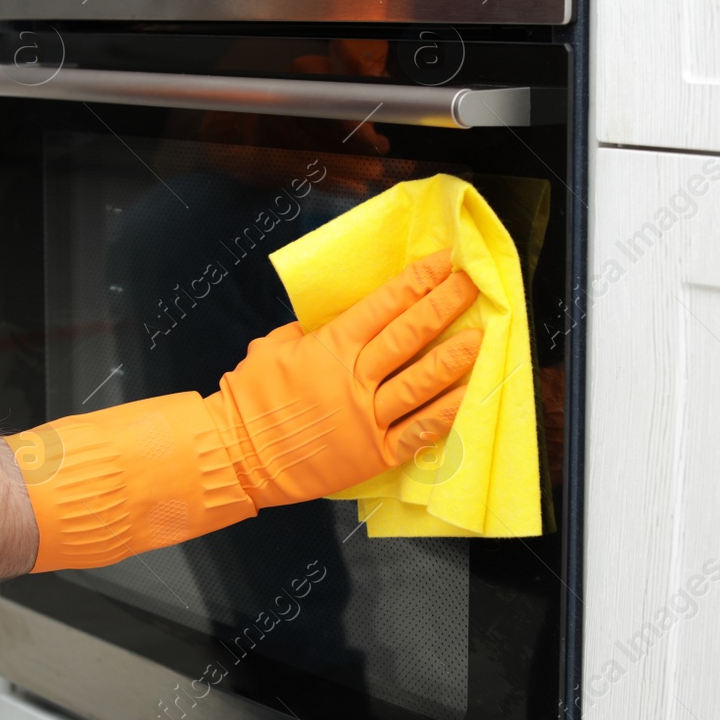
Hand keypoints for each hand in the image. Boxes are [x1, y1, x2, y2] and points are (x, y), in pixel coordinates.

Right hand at [5, 249, 480, 571]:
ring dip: (456, 356)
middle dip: (444, 305)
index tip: (442, 263)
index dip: (417, 280)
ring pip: (424, 381)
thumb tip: (332, 322)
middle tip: (469, 286)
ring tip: (481, 336)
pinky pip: (421, 430)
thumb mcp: (273, 348)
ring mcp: (368, 418)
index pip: (384, 305)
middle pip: (411, 334)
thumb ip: (309, 333)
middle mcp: (355, 378)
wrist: (238, 457)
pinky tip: (468, 394)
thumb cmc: (250, 400)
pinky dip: (448, 411)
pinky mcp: (375, 453)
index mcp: (331, 347)